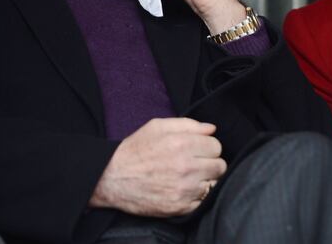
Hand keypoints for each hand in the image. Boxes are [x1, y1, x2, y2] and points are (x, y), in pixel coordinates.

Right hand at [90, 117, 226, 216]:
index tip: (198, 150)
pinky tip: (184, 189)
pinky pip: (203, 201)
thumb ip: (188, 124)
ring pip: (214, 184)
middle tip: (196, 164)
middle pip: (219, 165)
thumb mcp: (157, 127)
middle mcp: (186, 167)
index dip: (207, 147)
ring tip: (189, 177)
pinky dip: (197, 196)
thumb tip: (211, 129)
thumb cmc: (135, 150)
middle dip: (210, 163)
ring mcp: (184, 189)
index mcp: (182, 144)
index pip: (216, 146)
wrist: (111, 178)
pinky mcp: (180, 207)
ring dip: (205, 180)